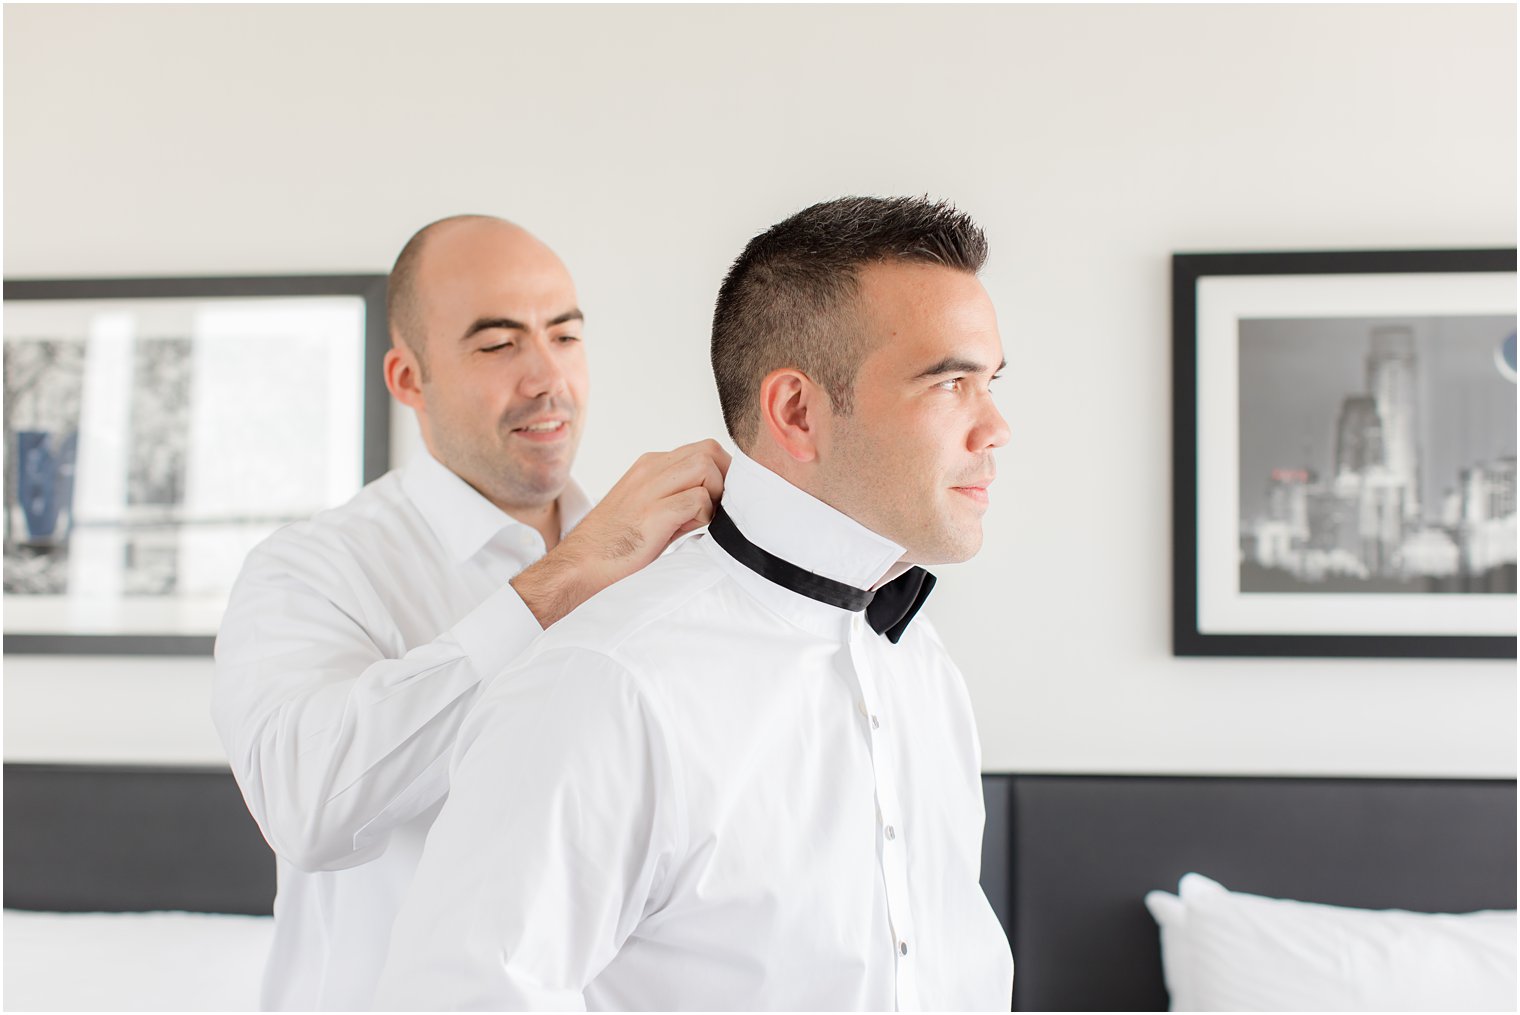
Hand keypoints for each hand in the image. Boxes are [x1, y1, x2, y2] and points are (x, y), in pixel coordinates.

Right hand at [510, 439, 730, 626]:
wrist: (580, 565)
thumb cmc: (616, 545)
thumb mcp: (649, 509)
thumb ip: (680, 497)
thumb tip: (718, 501)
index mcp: (650, 466)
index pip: (703, 450)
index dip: (721, 473)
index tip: (719, 500)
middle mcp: (650, 469)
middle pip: (709, 451)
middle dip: (724, 480)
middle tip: (717, 509)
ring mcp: (650, 488)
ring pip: (706, 467)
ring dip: (714, 495)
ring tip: (700, 520)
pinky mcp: (653, 512)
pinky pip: (698, 500)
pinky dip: (704, 517)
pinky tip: (687, 532)